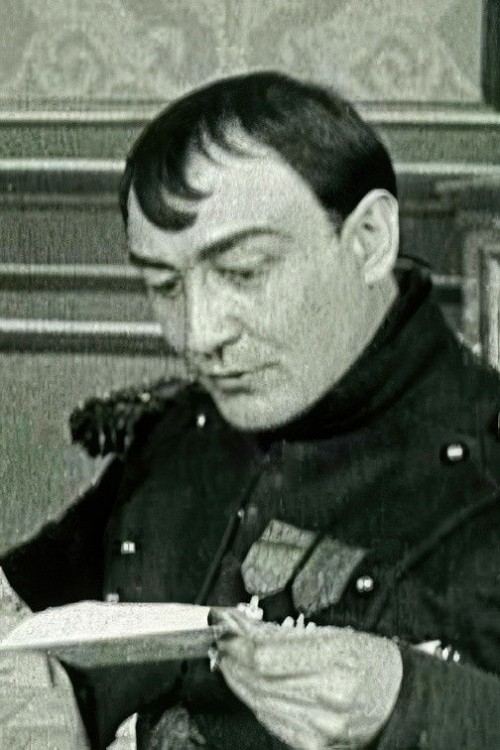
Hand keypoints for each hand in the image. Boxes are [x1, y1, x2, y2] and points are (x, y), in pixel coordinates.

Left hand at [212, 609, 401, 749]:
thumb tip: (247, 628)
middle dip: (232, 656)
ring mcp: (320, 727)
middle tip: (220, 639)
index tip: (224, 626)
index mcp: (334, 661)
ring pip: (259, 702)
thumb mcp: (337, 635)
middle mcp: (326, 697)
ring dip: (237, 679)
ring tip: (228, 659)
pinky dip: (255, 702)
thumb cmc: (374, 664)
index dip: (236, 641)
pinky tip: (247, 687)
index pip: (264, 654)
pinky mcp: (314, 746)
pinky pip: (272, 722)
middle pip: (257, 678)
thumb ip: (288, 635)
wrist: (400, 701)